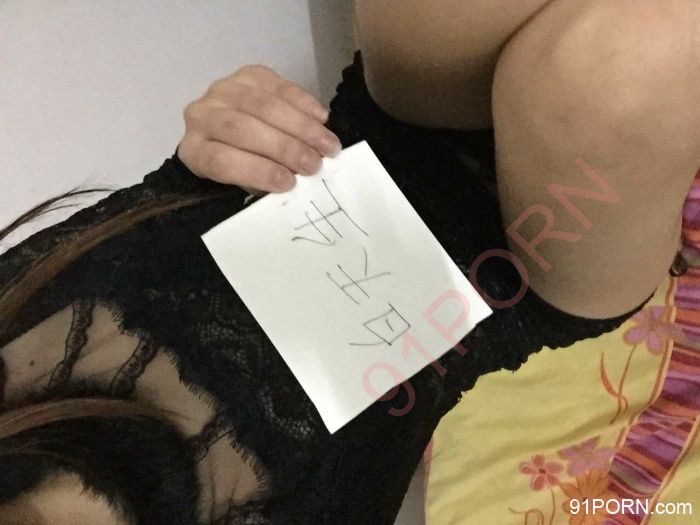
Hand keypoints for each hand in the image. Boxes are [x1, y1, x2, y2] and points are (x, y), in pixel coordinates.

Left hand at [178, 65, 341, 192]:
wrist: (230, 132)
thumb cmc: (240, 166)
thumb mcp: (242, 184)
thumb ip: (262, 182)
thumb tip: (295, 178)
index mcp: (196, 151)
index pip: (221, 160)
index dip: (257, 171)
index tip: (289, 183)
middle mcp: (201, 116)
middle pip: (243, 129)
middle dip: (284, 148)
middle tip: (315, 164)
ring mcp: (223, 90)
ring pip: (263, 105)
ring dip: (301, 127)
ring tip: (327, 145)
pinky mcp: (247, 74)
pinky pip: (277, 85)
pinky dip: (303, 102)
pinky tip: (322, 118)